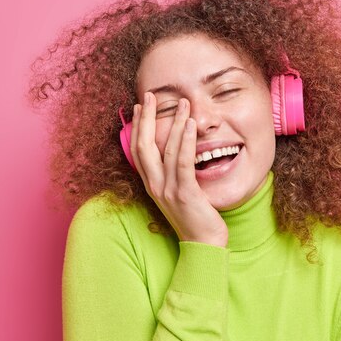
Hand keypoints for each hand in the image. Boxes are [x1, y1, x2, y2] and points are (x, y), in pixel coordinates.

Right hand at [130, 92, 228, 247]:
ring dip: (174, 123)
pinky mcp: (185, 193)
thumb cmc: (194, 218)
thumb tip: (174, 153)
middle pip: (144, 145)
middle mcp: (155, 185)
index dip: (137, 127)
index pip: (138, 150)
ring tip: (183, 103)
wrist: (203, 245)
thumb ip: (172, 174)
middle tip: (150, 96)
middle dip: (146, 118)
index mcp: (152, 184)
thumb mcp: (177, 193)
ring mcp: (168, 190)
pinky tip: (190, 125)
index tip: (139, 106)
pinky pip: (183, 162)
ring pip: (166, 149)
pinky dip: (186, 141)